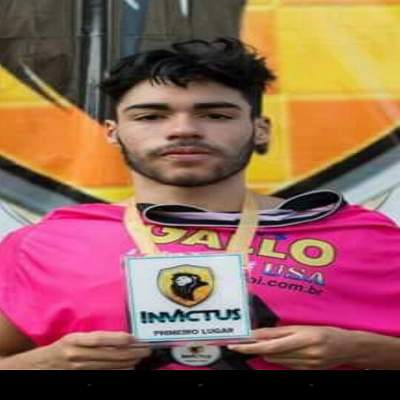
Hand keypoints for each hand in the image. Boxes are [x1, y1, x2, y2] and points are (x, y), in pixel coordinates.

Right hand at [37, 331, 150, 369]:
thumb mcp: (73, 338)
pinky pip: (103, 375)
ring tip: (141, 358)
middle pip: (109, 354)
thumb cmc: (58, 349)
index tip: (135, 338)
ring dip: (128, 362)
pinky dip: (118, 371)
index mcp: (75, 340)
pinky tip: (128, 368)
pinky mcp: (81, 378)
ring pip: (109, 366)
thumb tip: (121, 338)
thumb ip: (93, 339)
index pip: (101, 339)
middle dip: (131, 352)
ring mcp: (78, 368)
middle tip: (146, 349)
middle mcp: (76, 354)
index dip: (119, 339)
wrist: (36, 367)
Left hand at [228, 326, 361, 369]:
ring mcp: (306, 366)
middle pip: (270, 354)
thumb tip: (258, 334)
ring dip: (265, 353)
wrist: (348, 348)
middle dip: (255, 348)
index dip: (250, 346)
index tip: (236, 344)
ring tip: (260, 344)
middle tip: (241, 342)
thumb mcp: (302, 327)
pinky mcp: (306, 372)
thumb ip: (278, 331)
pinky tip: (277, 351)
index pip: (270, 345)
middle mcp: (304, 354)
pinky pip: (285, 365)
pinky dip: (277, 358)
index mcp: (303, 339)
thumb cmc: (325, 332)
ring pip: (275, 361)